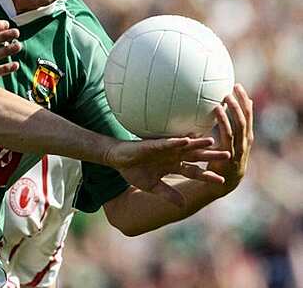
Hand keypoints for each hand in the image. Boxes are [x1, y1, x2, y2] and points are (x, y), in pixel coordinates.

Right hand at [105, 136, 230, 206]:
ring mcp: (164, 149)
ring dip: (198, 144)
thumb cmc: (134, 171)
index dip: (207, 176)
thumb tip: (183, 206)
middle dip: (211, 156)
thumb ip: (168, 194)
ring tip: (212, 141)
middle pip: (195, 157)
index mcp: (173, 166)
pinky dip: (176, 142)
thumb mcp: (152, 187)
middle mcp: (172, 156)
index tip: (221, 181)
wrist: (117, 159)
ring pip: (185, 146)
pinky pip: (167, 143)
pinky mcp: (153, 144)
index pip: (194, 172)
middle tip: (228, 156)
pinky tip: (186, 140)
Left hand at [207, 84, 254, 193]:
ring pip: (239, 125)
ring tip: (226, 97)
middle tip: (234, 87)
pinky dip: (224, 121)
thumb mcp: (224, 144)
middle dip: (241, 102)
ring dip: (234, 110)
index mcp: (245, 138)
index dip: (245, 101)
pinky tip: (216, 110)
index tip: (239, 86)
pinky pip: (227, 135)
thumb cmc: (220, 160)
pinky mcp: (229, 155)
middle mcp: (245, 142)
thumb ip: (222, 129)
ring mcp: (239, 149)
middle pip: (246, 118)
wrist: (222, 184)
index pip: (248, 116)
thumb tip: (212, 110)